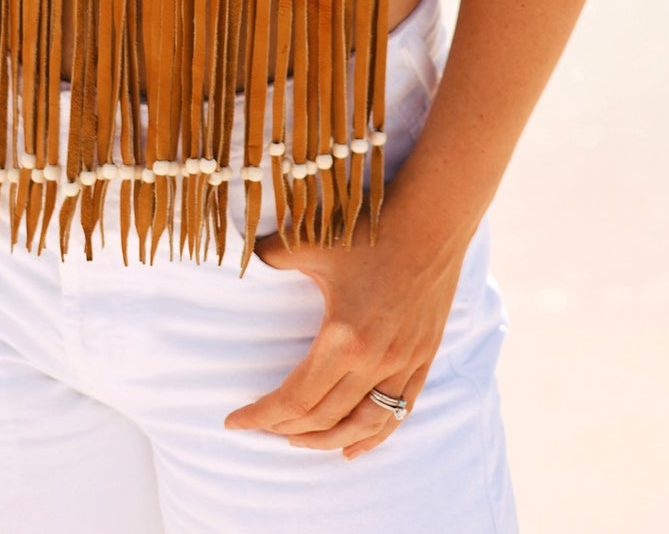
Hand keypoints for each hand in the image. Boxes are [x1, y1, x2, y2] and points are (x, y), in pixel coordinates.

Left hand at [223, 198, 469, 459]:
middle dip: (286, 429)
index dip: (261, 415)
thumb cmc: (373, 229)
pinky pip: (399, 412)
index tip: (234, 421)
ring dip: (327, 441)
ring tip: (298, 440)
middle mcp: (376, 359)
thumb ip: (274, 256)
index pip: (296, 398)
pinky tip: (353, 449)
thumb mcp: (315, 242)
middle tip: (261, 426)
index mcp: (344, 337)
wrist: (434, 219)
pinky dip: (374, 437)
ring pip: (363, 425)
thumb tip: (244, 257)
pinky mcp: (423, 358)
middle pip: (324, 418)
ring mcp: (404, 363)